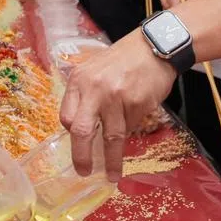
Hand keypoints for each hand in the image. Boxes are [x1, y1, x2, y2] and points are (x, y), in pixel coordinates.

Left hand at [59, 29, 176, 181]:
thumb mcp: (93, 70)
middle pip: (82, 131)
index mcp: (79, 81)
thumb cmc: (121, 61)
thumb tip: (79, 129)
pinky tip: (135, 115)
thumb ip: (84, 96)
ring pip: (112, 137)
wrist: (154, 46)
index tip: (78, 145)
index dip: (72, 134)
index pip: (66, 117)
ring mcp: (117, 97)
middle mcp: (95, 89)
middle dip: (82, 157)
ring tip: (113, 174)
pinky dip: (131, 128)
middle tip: (84, 172)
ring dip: (112, 160)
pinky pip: (132, 127)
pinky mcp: (138, 104)